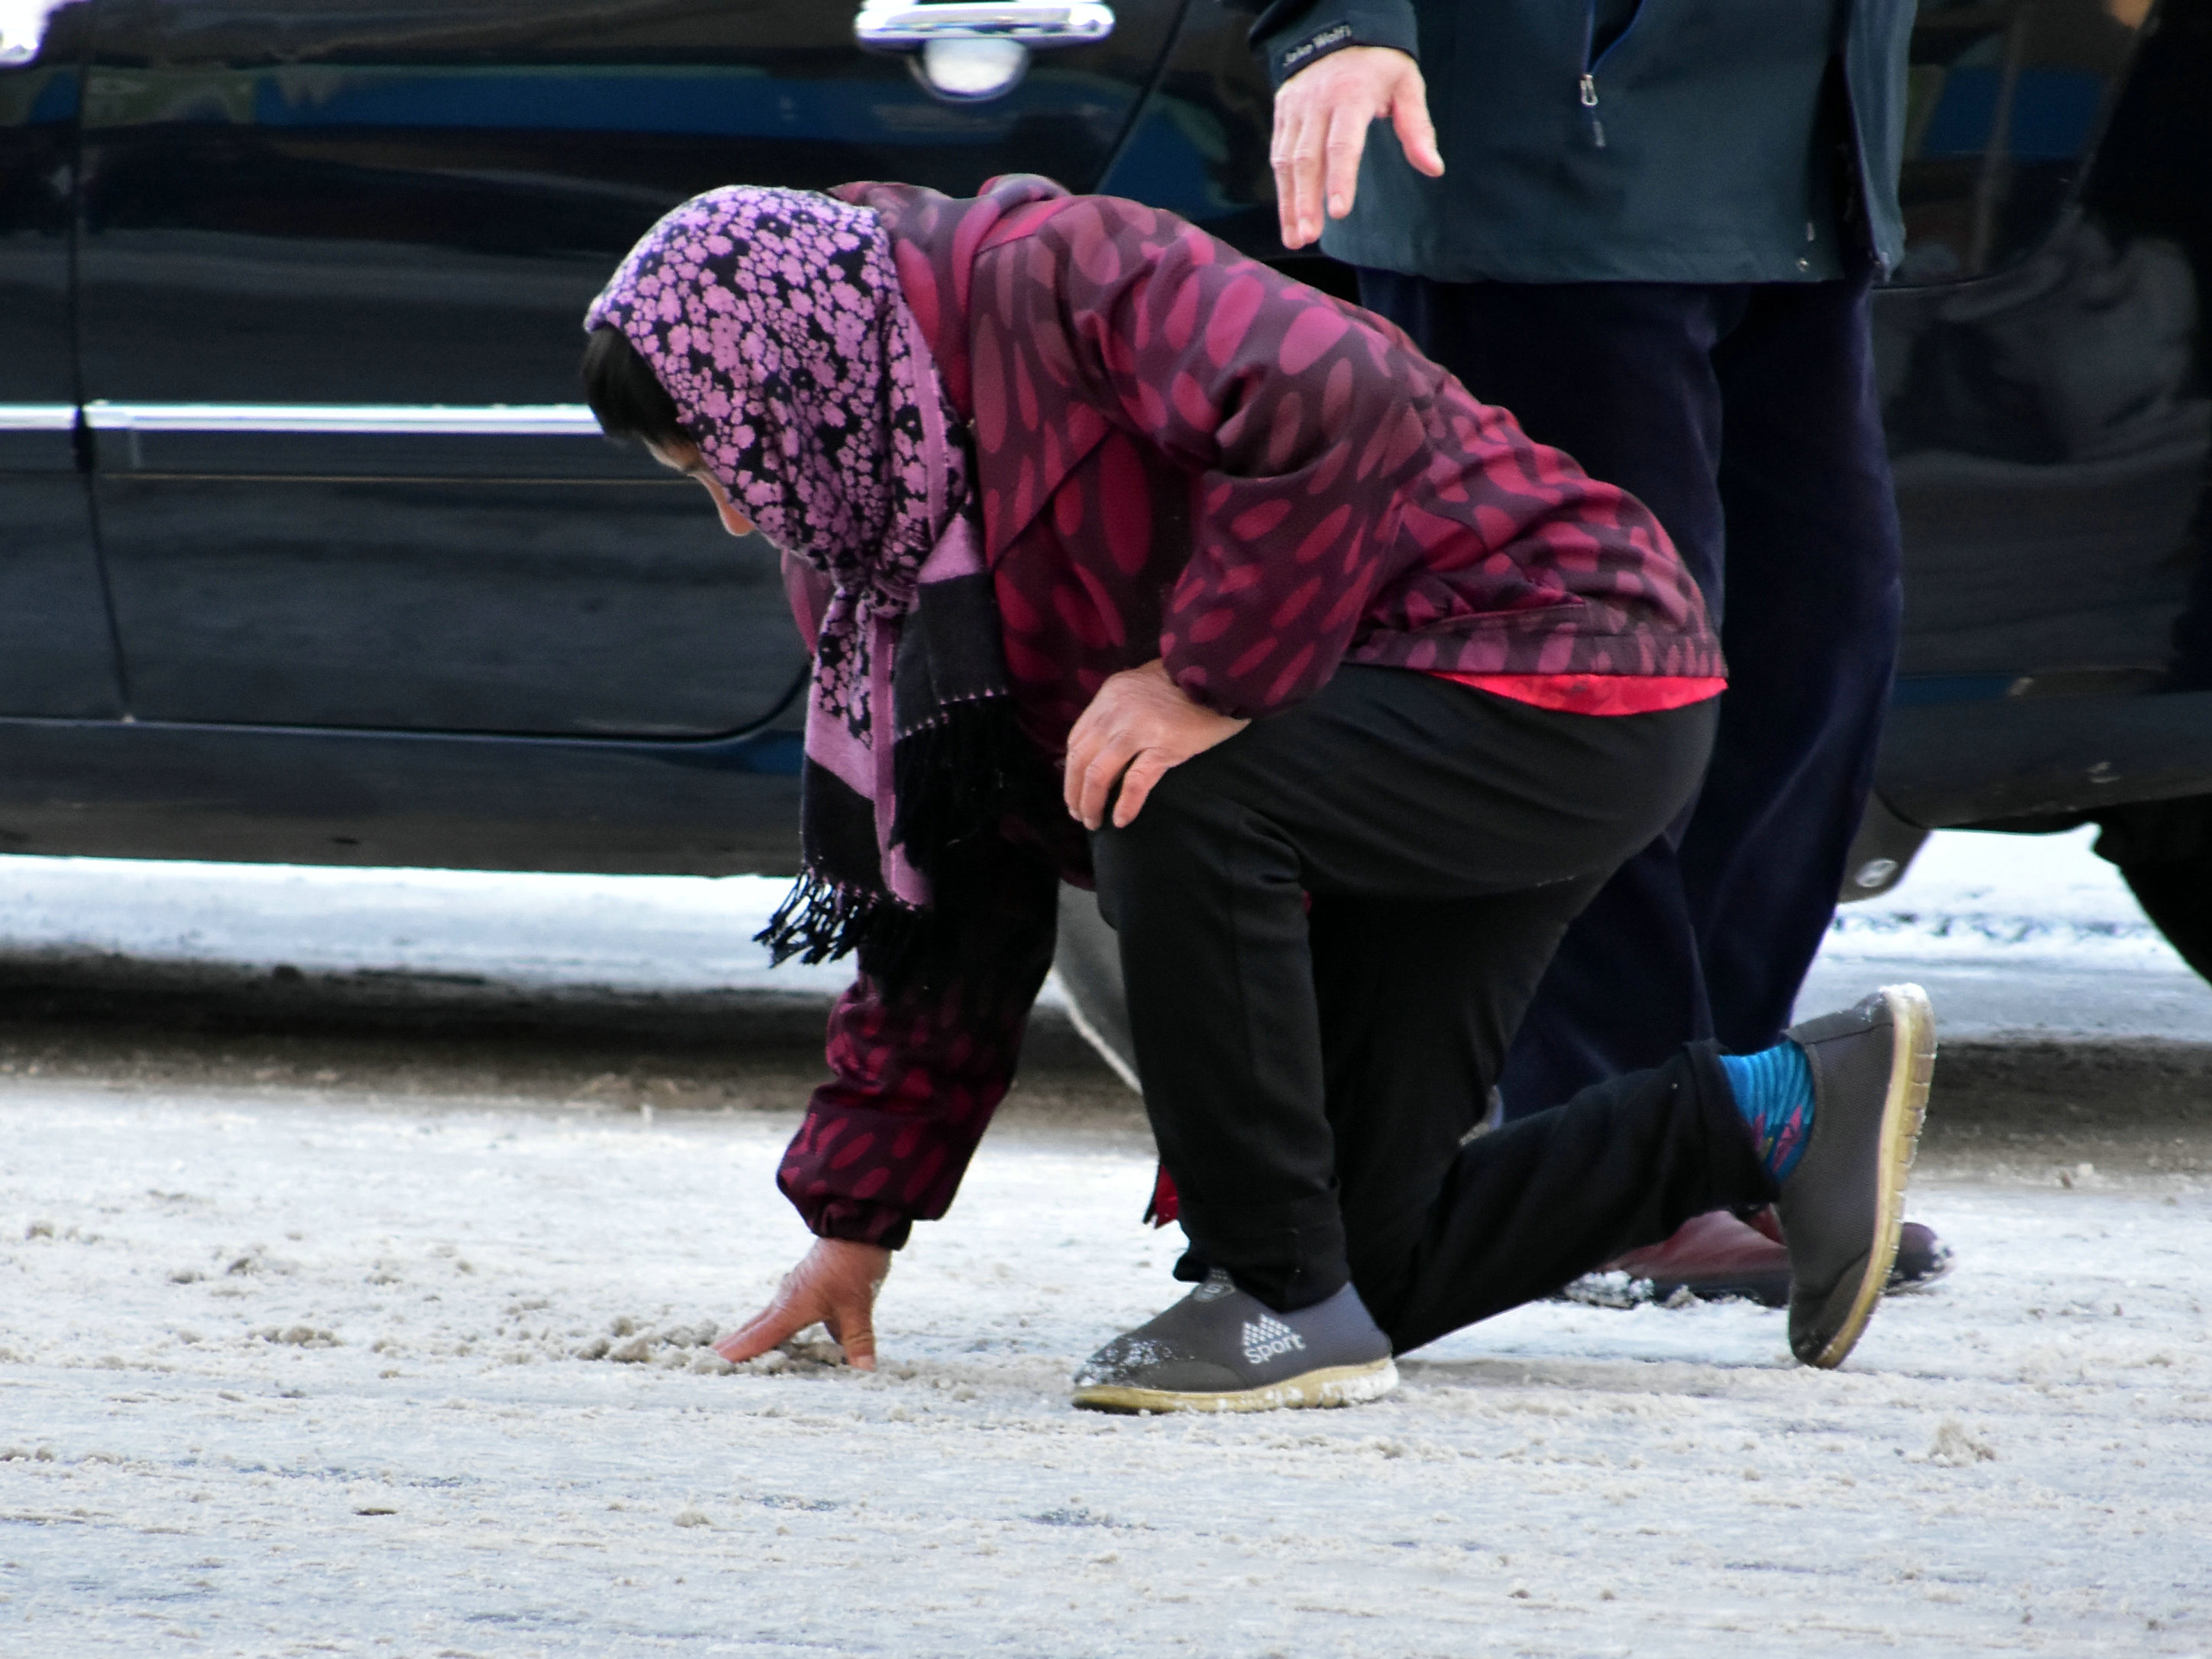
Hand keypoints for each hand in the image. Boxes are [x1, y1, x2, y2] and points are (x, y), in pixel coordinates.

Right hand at [714, 1238, 890, 1370]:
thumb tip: (864, 1369)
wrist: (856, 1226)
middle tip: (711, 1359)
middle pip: (754, 1325)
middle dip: (734, 1342)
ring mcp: (793, 1290)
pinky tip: (775, 1330)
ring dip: (749, 1332)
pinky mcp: (803, 1285)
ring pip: (765, 1317)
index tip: (716, 1362)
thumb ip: (858, 1339)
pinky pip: (780, 1310)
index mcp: (793, 1306)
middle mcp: (787, 1298)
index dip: (740, 1350)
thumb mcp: (859, 1305)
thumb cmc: (853, 1265)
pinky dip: (769, 1323)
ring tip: (730, 1347)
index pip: (761, 1335)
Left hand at [1064, 659, 1247, 830]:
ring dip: (1091, 803)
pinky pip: (1136, 782)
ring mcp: (1138, 728)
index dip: (1071, 770)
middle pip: (1081, 759)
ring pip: (1099, 773)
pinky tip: (1120, 820)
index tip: (1073, 789)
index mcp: (1110, 696)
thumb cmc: (1187, 682)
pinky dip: (1125, 804)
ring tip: (1093, 822)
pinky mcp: (1164, 745)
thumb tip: (1106, 746)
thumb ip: (1121, 709)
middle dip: (1074, 791)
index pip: (1076, 739)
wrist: (1222, 673)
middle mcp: (1116, 711)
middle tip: (1078, 813)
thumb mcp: (1142, 687)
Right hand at [1271, 46, 1443, 249]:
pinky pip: (1277, 154)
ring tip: (1296, 238)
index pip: (1342, 144)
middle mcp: (1317, 102)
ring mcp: (1295, 108)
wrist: (1338, 31)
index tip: (1339, 213)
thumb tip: (1434, 169)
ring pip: (1286, 161)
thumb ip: (1417, 128)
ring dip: (1289, 203)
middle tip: (1308, 237)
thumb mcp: (1407, 85)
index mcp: (1350, 95)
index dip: (1340, 180)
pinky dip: (1281, 188)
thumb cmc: (1379, 66)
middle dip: (1305, 201)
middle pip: (1307, 158)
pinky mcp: (1282, 113)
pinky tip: (1289, 216)